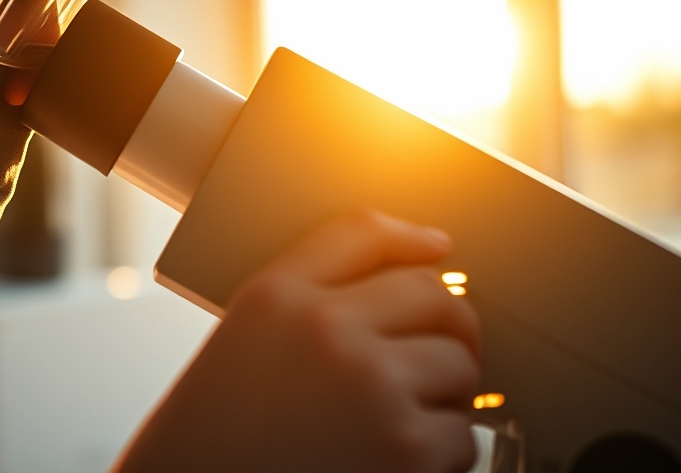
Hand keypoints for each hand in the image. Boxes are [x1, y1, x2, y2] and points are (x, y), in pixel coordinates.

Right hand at [117, 210, 480, 472]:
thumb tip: (409, 268)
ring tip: (393, 426)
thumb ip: (307, 300)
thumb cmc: (216, 440)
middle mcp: (325, 329)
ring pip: (460, 367)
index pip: (361, 232)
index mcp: (276, 296)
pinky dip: (441, 458)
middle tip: (432, 363)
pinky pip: (464, 437)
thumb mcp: (243, 342)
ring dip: (444, 399)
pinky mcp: (407, 447)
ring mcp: (372, 385)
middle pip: (435, 296)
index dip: (411, 238)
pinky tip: (390, 465)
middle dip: (449, 331)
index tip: (437, 247)